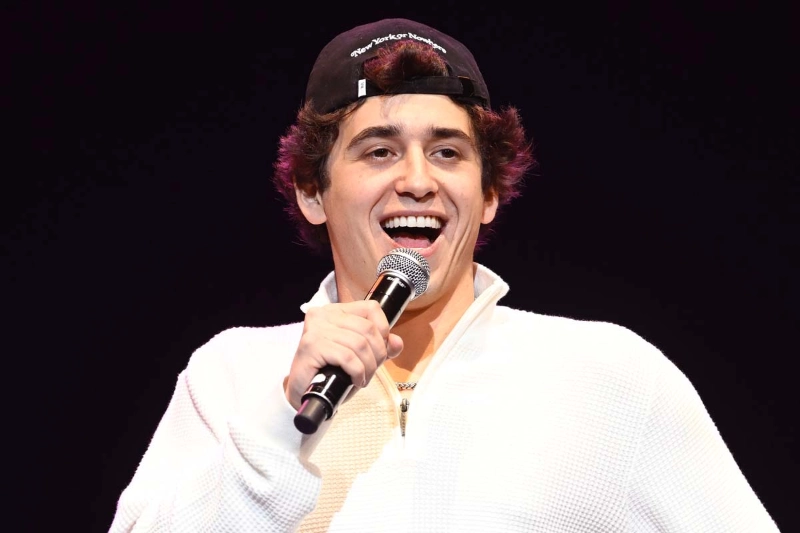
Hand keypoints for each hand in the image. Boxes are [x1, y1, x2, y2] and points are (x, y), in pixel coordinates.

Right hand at [284, 300, 403, 408]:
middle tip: (372, 370)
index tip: (381, 350)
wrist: (303, 391)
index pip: (371, 308)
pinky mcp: (312, 345)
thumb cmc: (330, 372)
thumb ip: (379, 347)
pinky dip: (357, 372)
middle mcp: (325, 314)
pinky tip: (355, 380)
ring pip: (359, 344)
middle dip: (378, 354)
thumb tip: (397, 342)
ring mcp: (316, 328)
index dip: (383, 329)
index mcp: (337, 311)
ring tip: (363, 378)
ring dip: (368, 366)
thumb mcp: (360, 357)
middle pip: (368, 328)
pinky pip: (347, 357)